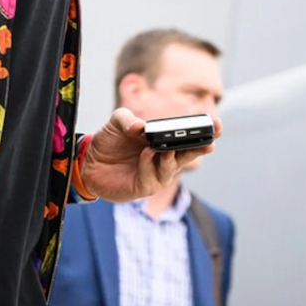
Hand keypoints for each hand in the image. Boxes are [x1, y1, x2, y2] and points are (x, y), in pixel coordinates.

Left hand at [79, 107, 221, 201]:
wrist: (88, 161)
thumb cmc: (108, 140)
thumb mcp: (117, 121)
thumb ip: (128, 119)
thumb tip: (142, 128)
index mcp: (163, 141)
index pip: (189, 137)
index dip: (205, 131)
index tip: (217, 124)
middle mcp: (164, 158)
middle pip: (189, 155)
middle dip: (201, 148)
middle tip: (209, 142)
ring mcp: (155, 174)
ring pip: (172, 168)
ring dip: (171, 159)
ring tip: (166, 149)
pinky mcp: (143, 186)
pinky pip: (151, 178)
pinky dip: (150, 165)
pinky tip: (146, 154)